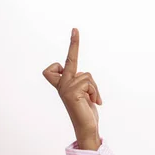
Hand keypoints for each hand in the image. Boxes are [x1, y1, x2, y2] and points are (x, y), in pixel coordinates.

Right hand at [43, 28, 102, 142]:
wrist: (87, 126)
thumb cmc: (87, 111)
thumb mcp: (85, 93)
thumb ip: (82, 82)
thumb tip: (84, 75)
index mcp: (64, 82)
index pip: (60, 63)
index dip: (70, 50)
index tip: (75, 32)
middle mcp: (62, 84)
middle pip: (70, 60)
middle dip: (74, 43)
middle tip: (75, 28)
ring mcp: (65, 88)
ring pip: (87, 75)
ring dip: (94, 88)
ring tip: (91, 99)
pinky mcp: (71, 92)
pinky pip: (89, 83)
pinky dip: (95, 92)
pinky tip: (92, 102)